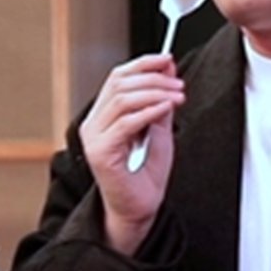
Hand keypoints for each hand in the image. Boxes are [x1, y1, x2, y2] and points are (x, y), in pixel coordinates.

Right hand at [79, 54, 184, 255]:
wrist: (138, 211)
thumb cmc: (145, 177)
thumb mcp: (158, 132)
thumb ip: (159, 105)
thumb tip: (167, 74)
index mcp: (102, 116)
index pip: (117, 77)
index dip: (142, 64)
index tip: (166, 59)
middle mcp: (93, 124)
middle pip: (119, 84)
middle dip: (152, 78)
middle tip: (177, 82)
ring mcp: (94, 138)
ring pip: (122, 100)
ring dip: (155, 93)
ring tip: (177, 96)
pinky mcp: (101, 152)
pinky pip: (126, 123)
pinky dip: (149, 111)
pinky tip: (166, 107)